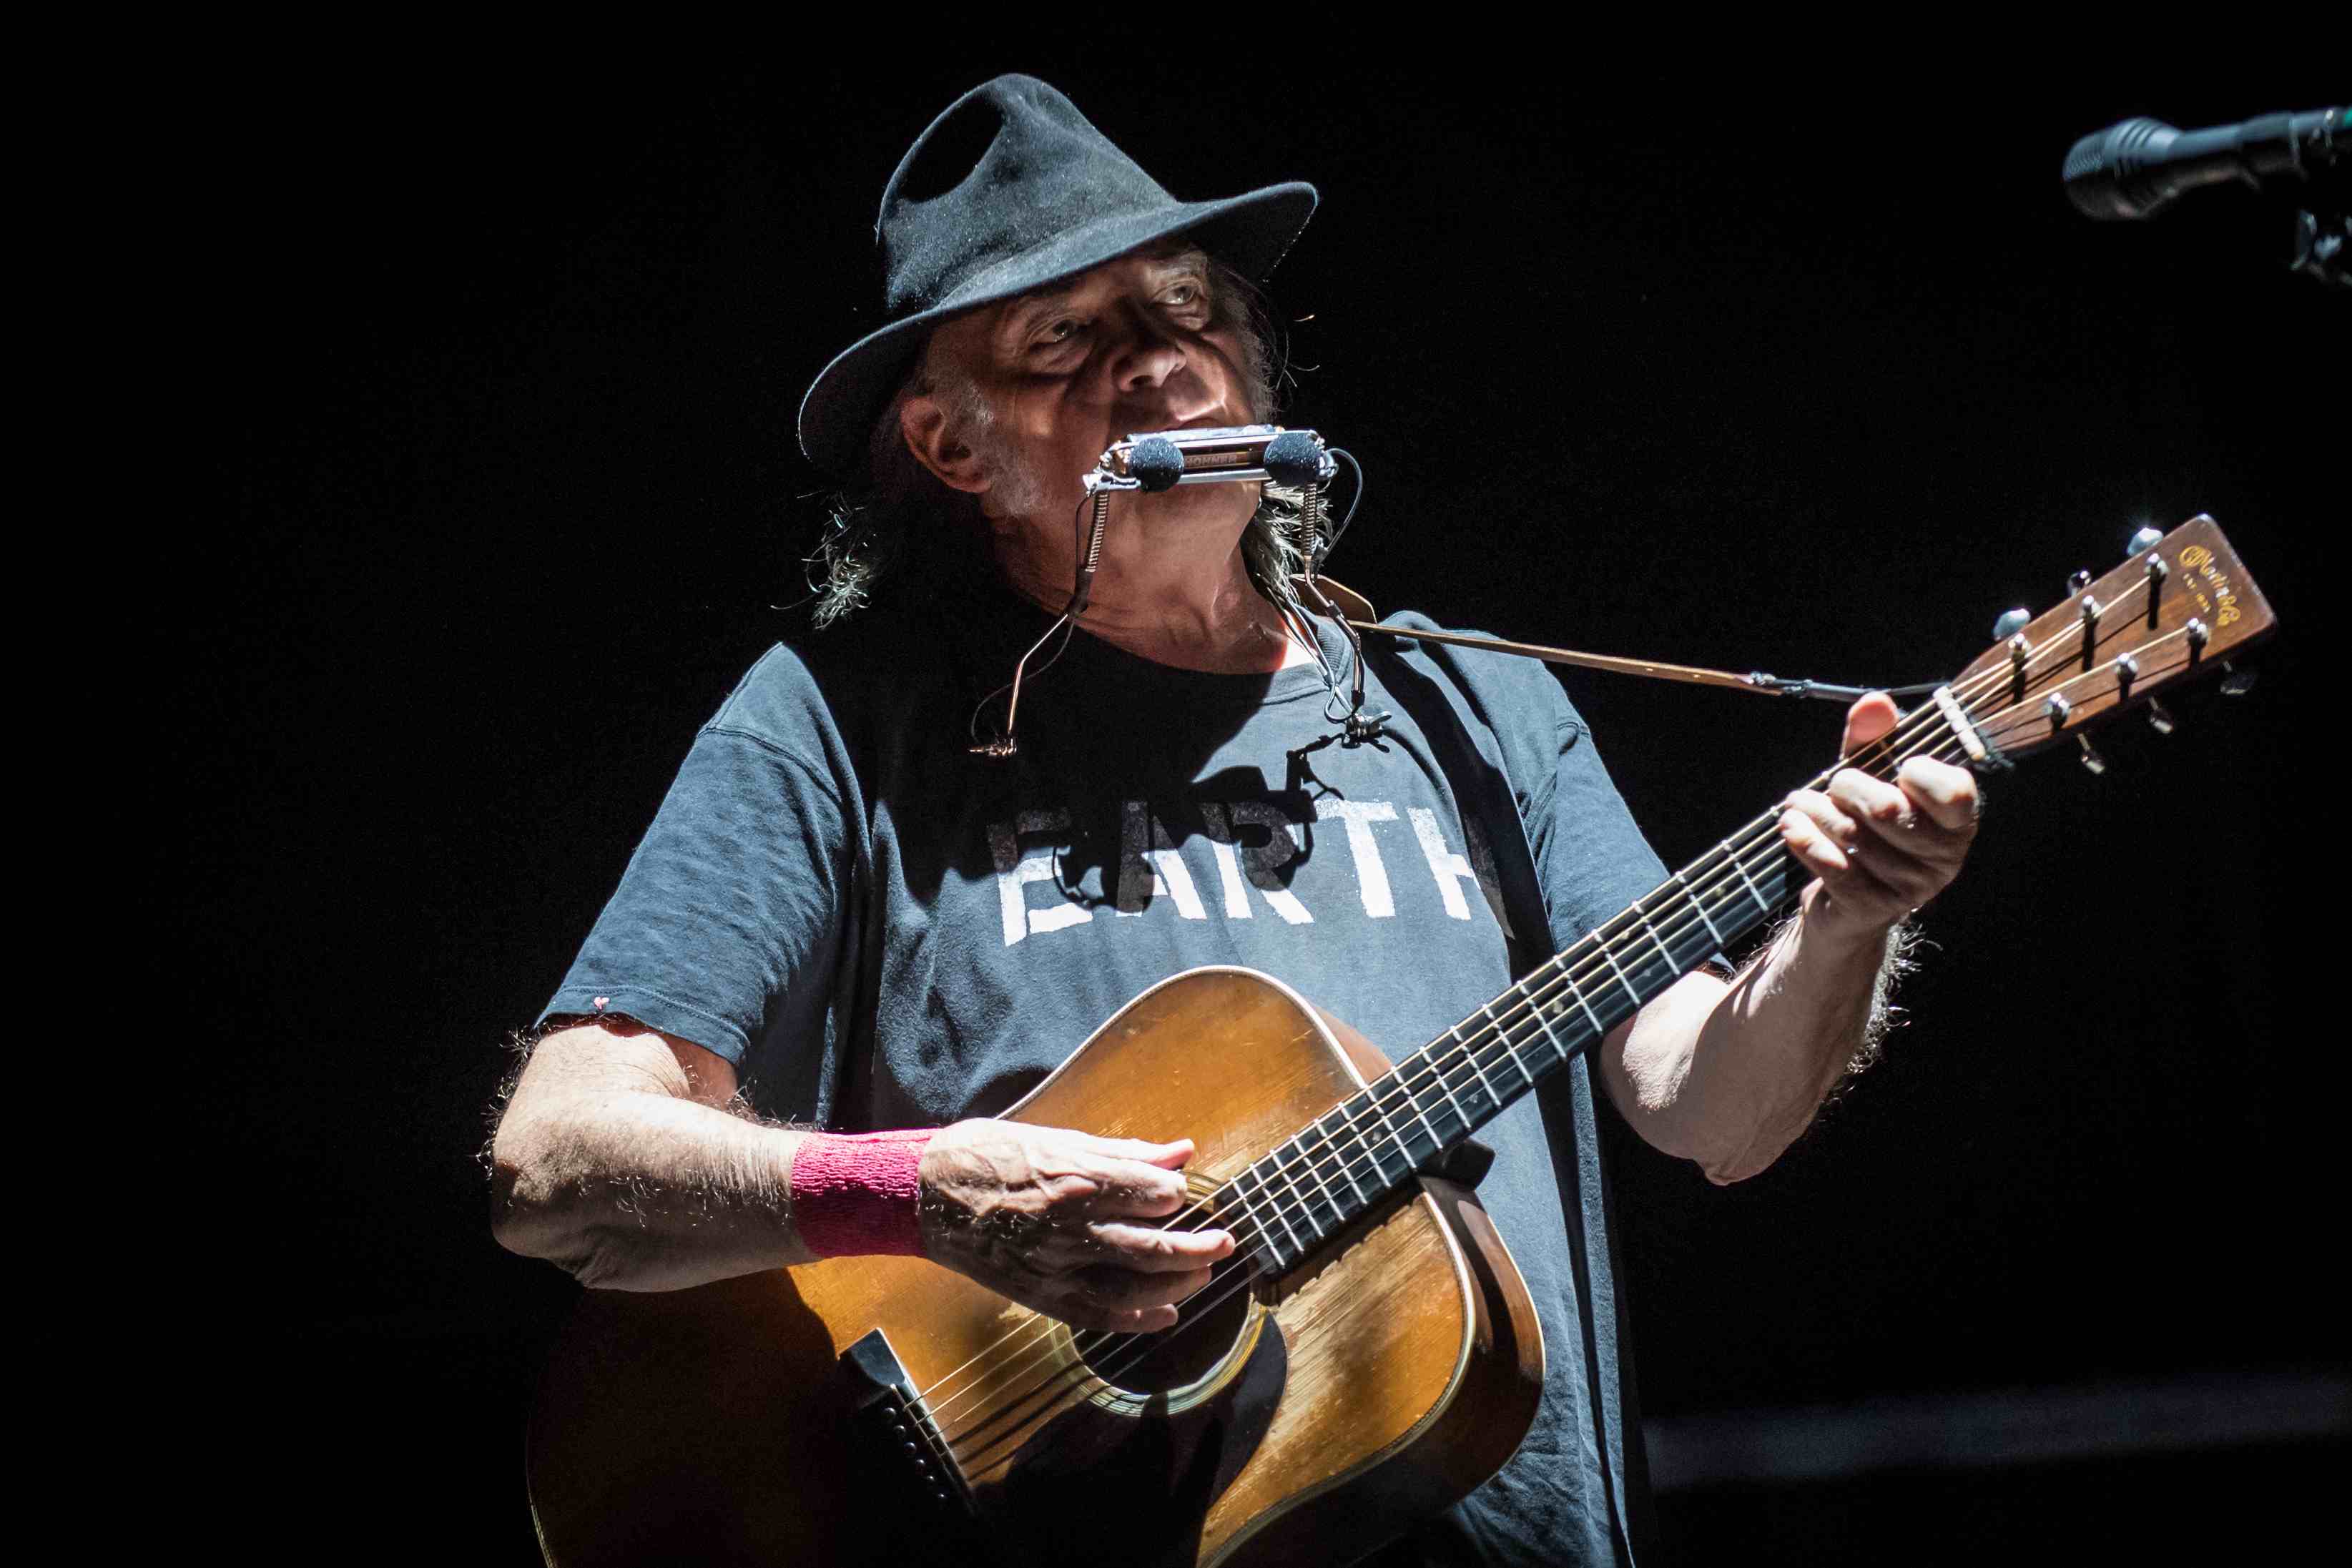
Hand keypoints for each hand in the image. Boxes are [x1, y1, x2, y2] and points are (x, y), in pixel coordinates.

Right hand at [917, 1119, 1235, 1333]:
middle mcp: (1069, 1226)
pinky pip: (1097, 1314)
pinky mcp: (1039, 1294)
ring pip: (1131, 1284)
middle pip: (1151, 1246)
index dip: (1175, 1195)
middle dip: (1198, 1247)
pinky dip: (1137, 1318)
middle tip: (1226, 1242)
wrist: (929, 1194)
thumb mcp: (1058, 1138)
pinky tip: (1166, 1314)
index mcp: (1076, 1177)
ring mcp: (1054, 1265)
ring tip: (1203, 1274)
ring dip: (1177, 1283)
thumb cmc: (993, 1155)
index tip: (1182, 1194)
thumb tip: (1181, 1152)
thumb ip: (1124, 1151)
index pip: (1151, 1194)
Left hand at [1778, 692, 1979, 943]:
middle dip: (1847, 787)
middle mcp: (1942, 857)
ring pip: (1853, 835)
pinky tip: (1790, 825)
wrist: (1846, 901)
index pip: (1955, 792)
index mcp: (1956, 822)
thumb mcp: (1871, 776)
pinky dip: (1805, 839)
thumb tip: (1873, 702)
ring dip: (1815, 811)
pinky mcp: (1872, 907)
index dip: (1920, 773)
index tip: (1898, 765)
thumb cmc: (1866, 826)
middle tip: (1832, 785)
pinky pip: (1833, 866)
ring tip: (1798, 802)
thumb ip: (1874, 739)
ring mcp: (1909, 887)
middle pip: (1887, 809)